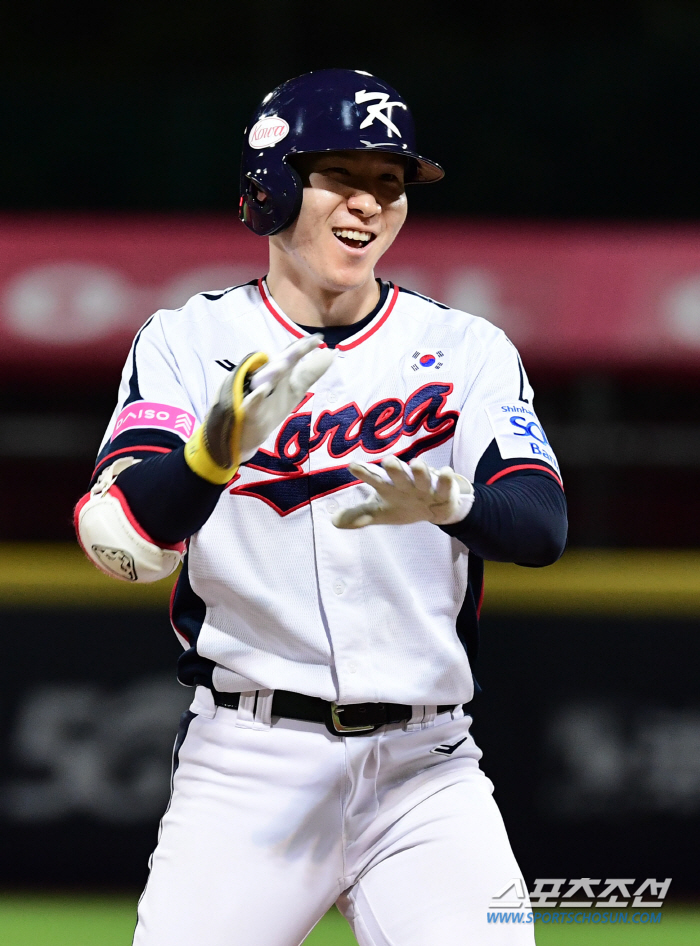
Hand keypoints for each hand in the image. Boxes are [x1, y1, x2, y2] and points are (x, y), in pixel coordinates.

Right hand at [185, 335, 334, 482]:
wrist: (245, 437)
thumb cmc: (269, 409)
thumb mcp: (293, 391)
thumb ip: (310, 372)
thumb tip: (330, 353)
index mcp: (277, 376)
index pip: (290, 358)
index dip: (303, 347)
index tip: (320, 338)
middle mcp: (264, 380)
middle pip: (278, 364)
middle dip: (293, 353)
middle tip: (309, 343)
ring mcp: (252, 395)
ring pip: (263, 381)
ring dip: (274, 372)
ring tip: (287, 363)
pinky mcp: (245, 412)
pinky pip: (249, 404)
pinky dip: (255, 397)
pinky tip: (262, 391)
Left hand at [332, 456, 473, 528]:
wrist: (435, 508)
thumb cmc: (403, 505)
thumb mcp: (380, 513)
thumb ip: (359, 516)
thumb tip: (334, 522)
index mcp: (388, 486)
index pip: (374, 479)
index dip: (364, 472)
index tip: (352, 466)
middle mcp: (405, 482)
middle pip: (398, 473)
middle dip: (394, 468)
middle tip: (388, 461)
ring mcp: (424, 484)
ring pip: (421, 475)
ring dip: (419, 470)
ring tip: (415, 464)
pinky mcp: (442, 490)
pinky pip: (444, 483)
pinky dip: (445, 478)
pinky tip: (444, 471)